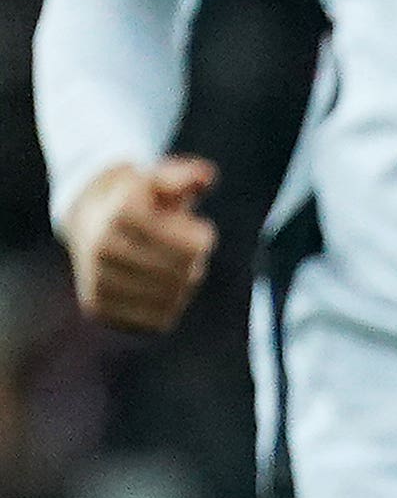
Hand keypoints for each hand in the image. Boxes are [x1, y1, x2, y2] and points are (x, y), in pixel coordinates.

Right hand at [62, 156, 218, 333]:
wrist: (89, 217)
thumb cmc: (143, 197)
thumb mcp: (163, 177)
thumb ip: (186, 176)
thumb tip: (205, 178)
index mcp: (122, 213)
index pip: (190, 245)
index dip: (202, 238)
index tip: (201, 231)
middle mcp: (103, 247)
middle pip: (182, 271)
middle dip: (195, 261)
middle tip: (190, 252)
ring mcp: (96, 279)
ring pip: (171, 298)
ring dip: (184, 284)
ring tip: (173, 267)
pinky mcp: (97, 308)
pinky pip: (155, 321)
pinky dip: (168, 306)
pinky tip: (160, 288)